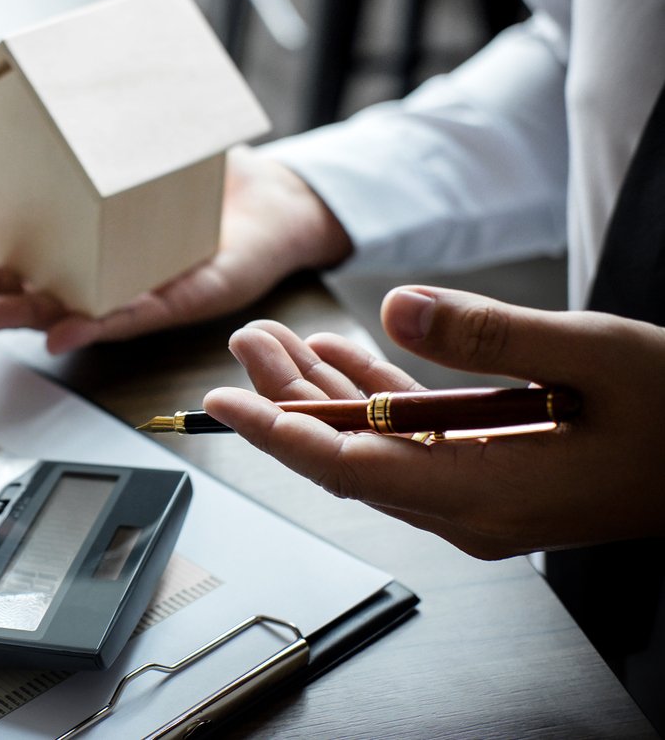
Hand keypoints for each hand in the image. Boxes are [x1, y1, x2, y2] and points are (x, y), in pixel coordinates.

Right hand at [0, 146, 351, 352]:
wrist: (272, 203)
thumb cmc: (200, 175)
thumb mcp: (142, 138)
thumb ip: (102, 117)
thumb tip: (58, 68)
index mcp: (75, 240)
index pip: (6, 258)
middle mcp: (94, 272)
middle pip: (23, 288)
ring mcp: (128, 290)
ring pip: (63, 312)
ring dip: (23, 316)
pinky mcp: (174, 301)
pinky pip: (128, 318)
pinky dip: (93, 326)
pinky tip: (61, 335)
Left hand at [203, 286, 664, 558]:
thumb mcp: (593, 357)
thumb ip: (488, 336)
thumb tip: (397, 306)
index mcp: (486, 494)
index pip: (348, 468)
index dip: (278, 432)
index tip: (222, 402)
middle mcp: (469, 510)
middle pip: (348, 456)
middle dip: (287, 400)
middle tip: (248, 341)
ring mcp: (479, 499)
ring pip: (374, 447)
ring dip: (323, 394)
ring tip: (277, 339)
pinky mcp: (491, 478)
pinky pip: (412, 442)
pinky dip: (375, 398)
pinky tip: (345, 353)